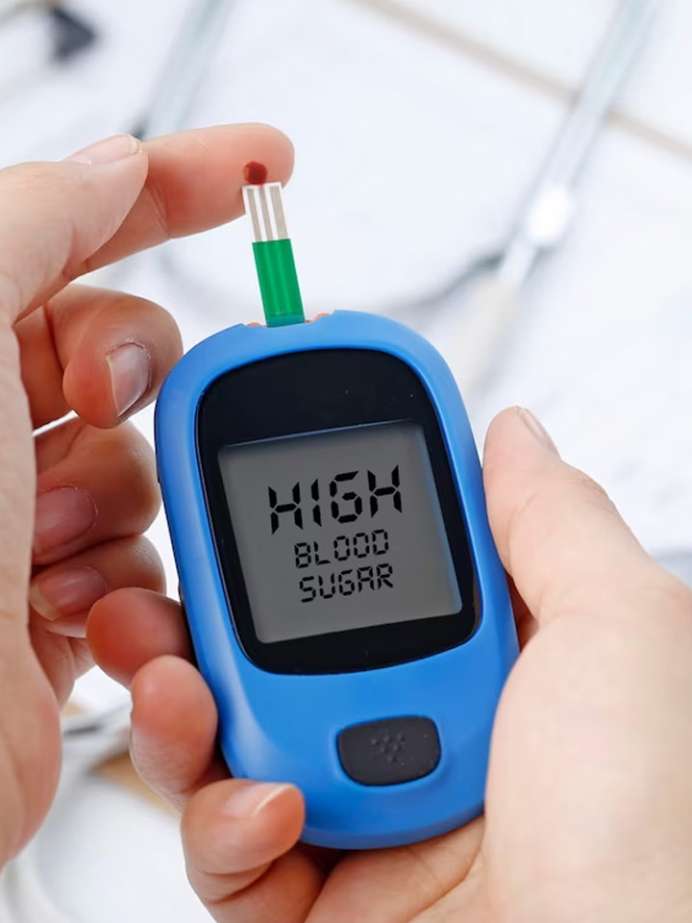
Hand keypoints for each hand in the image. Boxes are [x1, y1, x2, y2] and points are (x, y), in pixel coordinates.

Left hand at [0, 124, 292, 867]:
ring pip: (149, 464)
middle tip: (96, 400)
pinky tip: (62, 612)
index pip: (78, 227)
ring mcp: (27, 513)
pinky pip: (150, 556)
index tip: (263, 168)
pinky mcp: (62, 598)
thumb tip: (115, 167)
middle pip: (129, 352)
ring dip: (116, 506)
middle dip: (133, 381)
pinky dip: (124, 582)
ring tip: (43, 552)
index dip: (177, 185)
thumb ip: (30, 225)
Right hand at [90, 406, 691, 921]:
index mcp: (496, 661)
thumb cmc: (652, 842)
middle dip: (214, 600)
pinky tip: (265, 807)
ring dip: (184, 700)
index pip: (390, 557)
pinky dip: (223, 819)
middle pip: (288, 640)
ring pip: (233, 733)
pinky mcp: (312, 896)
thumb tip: (511, 437)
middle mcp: (426, 728)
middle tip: (174, 563)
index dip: (329, 502)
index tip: (273, 454)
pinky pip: (228, 842)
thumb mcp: (624, 638)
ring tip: (172, 677)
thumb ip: (554, 523)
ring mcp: (366, 810)